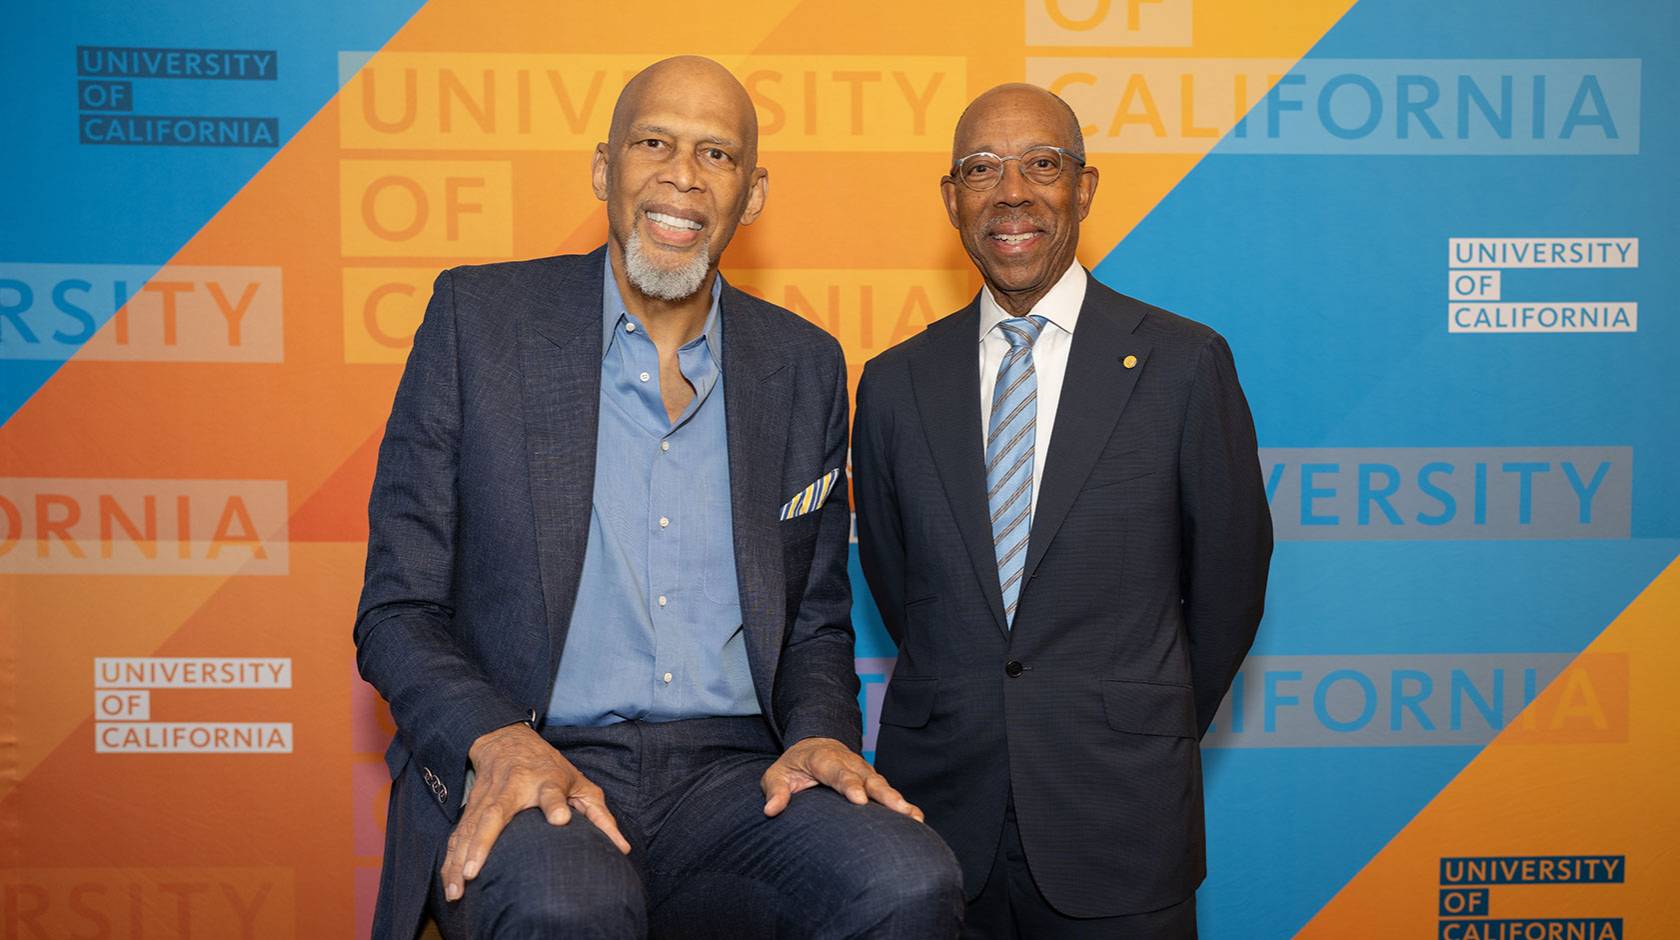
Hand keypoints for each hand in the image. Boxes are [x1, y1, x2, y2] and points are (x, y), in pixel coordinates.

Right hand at [439, 723, 630, 901]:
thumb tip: (622, 849)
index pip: (552, 792)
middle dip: (483, 843)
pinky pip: (458, 834)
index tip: (560, 819)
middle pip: (496, 813)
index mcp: (546, 781)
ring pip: (469, 828)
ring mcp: (488, 797)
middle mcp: (513, 788)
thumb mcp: (580, 784)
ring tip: (455, 890)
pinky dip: (449, 859)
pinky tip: (447, 883)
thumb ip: (600, 816)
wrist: (506, 739)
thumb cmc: (551, 768)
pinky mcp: (471, 806)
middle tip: (473, 872)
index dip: (557, 804)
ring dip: (459, 859)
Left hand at [760, 737, 922, 821]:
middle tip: (900, 811)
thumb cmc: (794, 765)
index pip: (839, 773)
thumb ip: (776, 790)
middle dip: (886, 795)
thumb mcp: (777, 774)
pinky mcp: (873, 782)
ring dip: (900, 802)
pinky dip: (902, 806)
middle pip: (870, 780)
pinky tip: (916, 821)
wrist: (816, 746)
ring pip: (884, 787)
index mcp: (825, 759)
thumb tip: (771, 810)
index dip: (850, 785)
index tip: (860, 800)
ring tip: (915, 818)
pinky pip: (888, 794)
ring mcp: (865, 772)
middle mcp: (851, 764)